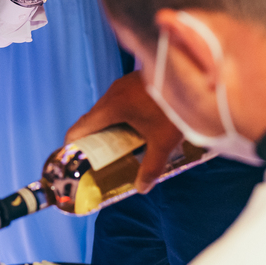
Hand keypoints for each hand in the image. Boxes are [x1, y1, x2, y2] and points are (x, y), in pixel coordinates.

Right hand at [66, 71, 184, 193]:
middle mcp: (113, 93)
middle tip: (100, 155)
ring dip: (110, 125)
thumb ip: (150, 167)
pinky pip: (120, 99)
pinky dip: (121, 114)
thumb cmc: (174, 109)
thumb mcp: (163, 142)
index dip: (73, 142)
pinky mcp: (135, 80)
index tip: (73, 155)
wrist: (192, 77)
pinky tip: (137, 124)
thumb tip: (142, 188)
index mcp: (112, 108)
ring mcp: (124, 84)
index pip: (81, 126)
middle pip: (94, 118)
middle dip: (94, 137)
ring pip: (108, 108)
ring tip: (121, 142)